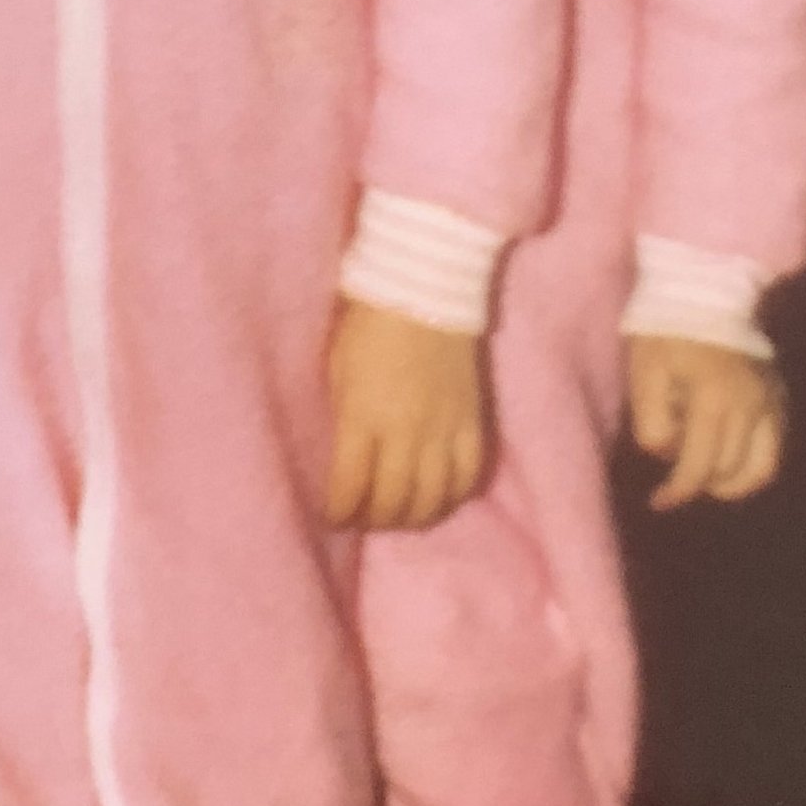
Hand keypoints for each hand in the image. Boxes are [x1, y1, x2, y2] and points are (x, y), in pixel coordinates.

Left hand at [325, 300, 487, 531]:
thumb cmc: (366, 323)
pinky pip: (468, 477)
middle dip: (374, 519)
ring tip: (399, 515)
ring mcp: (443, 430)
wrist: (424, 287)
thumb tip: (335, 458)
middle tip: (364, 517)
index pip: (349, 488)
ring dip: (413, 517)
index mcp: (361, 418)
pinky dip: (453, 496)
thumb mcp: (336, 369)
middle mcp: (404, 433)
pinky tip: (439, 498)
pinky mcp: (472, 422)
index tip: (333, 516)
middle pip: (392, 502)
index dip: (339, 512)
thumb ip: (340, 416)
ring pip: (432, 499)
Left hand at [628, 336, 786, 510]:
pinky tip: (729, 464)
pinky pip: (775, 452)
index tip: (658, 503)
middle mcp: (751, 406)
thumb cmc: (665, 334)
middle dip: (696, 479)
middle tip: (672, 466)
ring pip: (760, 471)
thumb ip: (652, 423)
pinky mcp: (779, 399)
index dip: (677, 492)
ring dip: (728, 483)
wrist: (703, 293)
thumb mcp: (644, 375)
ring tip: (703, 474)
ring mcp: (771, 403)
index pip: (699, 467)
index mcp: (714, 400)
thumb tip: (667, 456)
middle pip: (727, 472)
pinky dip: (753, 468)